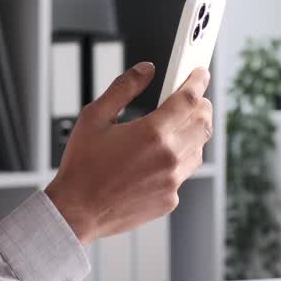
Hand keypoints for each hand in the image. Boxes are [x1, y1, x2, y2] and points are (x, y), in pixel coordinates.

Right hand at [46, 62, 212, 244]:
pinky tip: (160, 157)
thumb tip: (145, 70)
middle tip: (193, 98)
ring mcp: (172, 181)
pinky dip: (179, 160)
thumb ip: (123, 88)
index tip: (200, 74)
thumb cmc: (82, 166)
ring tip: (177, 126)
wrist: (77, 210)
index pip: (189, 98)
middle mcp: (168, 157)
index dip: (198, 81)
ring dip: (194, 133)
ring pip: (198, 149)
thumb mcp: (94, 117)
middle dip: (202, 105)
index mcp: (152, 133)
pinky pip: (184, 173)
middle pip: (203, 123)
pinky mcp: (169, 199)